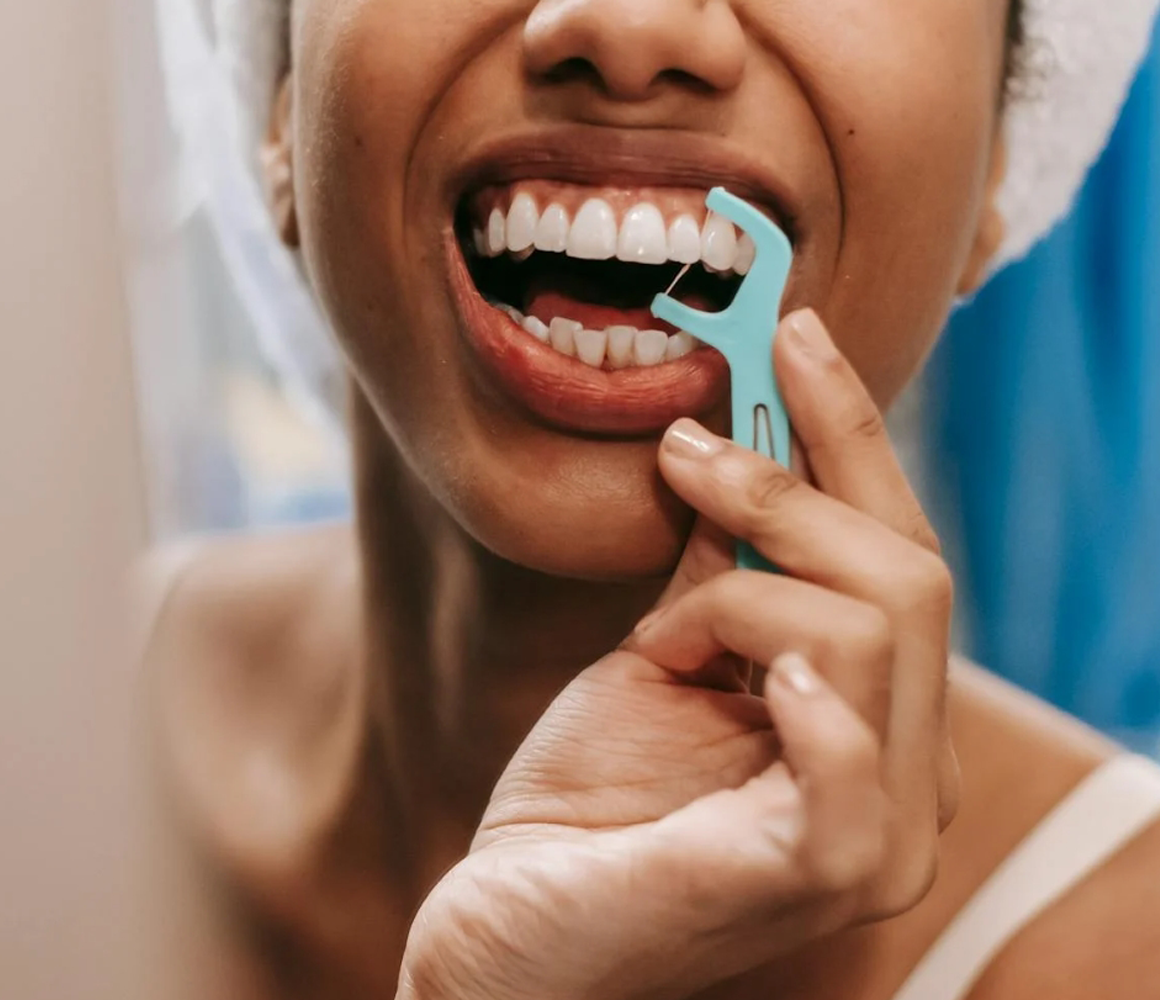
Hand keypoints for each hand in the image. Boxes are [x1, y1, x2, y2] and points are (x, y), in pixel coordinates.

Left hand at [397, 309, 956, 999]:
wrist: (511, 934)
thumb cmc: (589, 802)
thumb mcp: (666, 653)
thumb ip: (724, 564)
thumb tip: (737, 440)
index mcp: (877, 718)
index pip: (902, 550)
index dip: (851, 434)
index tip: (791, 329)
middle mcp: (904, 776)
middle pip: (909, 576)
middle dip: (789, 487)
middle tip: (683, 454)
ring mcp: (875, 837)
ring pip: (875, 631)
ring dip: (740, 592)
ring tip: (659, 638)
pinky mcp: (818, 880)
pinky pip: (854, 768)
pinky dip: (805, 692)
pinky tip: (734, 667)